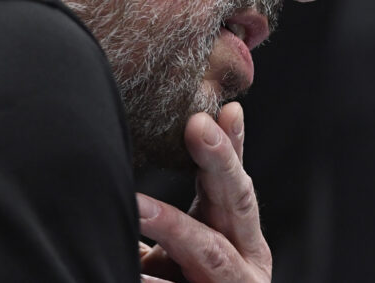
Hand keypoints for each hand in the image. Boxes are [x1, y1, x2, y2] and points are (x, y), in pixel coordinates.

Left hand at [135, 102, 271, 282]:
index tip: (227, 109)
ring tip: (139, 207)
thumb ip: (164, 214)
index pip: (234, 182)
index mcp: (238, 237)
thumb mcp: (177, 248)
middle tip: (197, 125)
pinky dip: (155, 280)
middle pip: (238, 204)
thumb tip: (127, 155)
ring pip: (211, 252)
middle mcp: (247, 260)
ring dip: (175, 226)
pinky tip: (134, 270)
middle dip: (220, 162)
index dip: (232, 146)